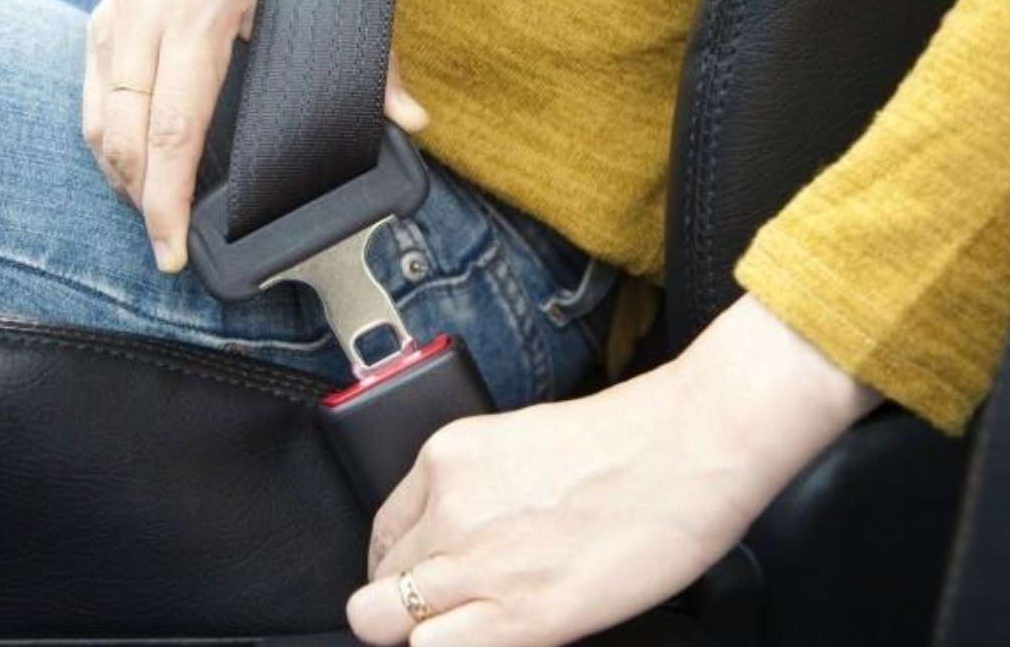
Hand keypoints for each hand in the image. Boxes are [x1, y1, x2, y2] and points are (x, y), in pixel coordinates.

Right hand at [81, 0, 427, 271]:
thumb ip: (372, 58)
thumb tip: (409, 121)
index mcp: (200, 9)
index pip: (174, 127)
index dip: (167, 200)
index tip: (172, 249)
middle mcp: (145, 13)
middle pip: (126, 135)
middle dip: (141, 202)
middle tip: (167, 247)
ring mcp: (115, 13)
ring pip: (98, 121)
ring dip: (122, 177)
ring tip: (154, 216)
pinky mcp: (103, 16)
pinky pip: (91, 97)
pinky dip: (111, 143)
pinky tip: (137, 170)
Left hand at [347, 295, 880, 646]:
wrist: (691, 447)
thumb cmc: (630, 442)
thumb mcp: (522, 444)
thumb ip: (477, 489)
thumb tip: (461, 536)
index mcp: (446, 457)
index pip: (382, 532)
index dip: (399, 566)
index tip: (422, 580)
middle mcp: (447, 507)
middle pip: (378, 583)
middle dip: (403, 604)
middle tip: (447, 612)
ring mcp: (474, 562)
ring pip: (382, 623)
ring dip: (418, 633)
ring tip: (467, 627)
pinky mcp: (517, 614)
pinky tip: (491, 636)